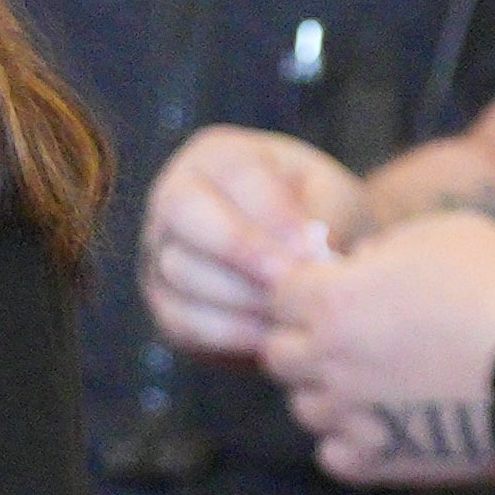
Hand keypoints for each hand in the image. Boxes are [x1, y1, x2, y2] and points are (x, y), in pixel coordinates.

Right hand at [145, 128, 364, 360]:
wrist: (301, 263)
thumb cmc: (319, 217)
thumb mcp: (334, 198)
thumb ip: (328, 213)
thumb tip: (313, 251)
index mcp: (218, 156)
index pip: (236, 175)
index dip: (273, 214)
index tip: (311, 249)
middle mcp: (176, 196)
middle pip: (187, 214)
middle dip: (242, 250)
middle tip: (289, 280)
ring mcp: (160, 250)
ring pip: (183, 271)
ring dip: (241, 296)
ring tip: (290, 311)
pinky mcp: (164, 302)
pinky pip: (182, 320)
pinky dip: (228, 333)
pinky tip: (270, 338)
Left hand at [260, 210, 494, 485]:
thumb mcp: (444, 232)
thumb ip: (384, 244)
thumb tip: (360, 261)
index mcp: (335, 299)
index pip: (277, 294)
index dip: (305, 289)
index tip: (337, 290)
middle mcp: (329, 360)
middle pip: (277, 353)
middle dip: (305, 340)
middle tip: (352, 335)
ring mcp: (350, 416)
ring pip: (303, 407)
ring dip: (327, 392)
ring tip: (374, 381)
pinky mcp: (379, 461)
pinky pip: (332, 456)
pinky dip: (348, 441)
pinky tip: (382, 421)